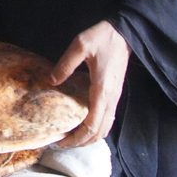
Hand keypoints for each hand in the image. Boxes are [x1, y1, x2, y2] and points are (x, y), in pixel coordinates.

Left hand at [50, 20, 129, 147]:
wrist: (125, 33)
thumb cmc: (103, 38)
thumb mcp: (80, 45)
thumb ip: (65, 64)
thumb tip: (51, 81)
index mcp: (102, 91)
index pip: (92, 126)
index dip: (77, 138)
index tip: (60, 142)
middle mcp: (111, 99)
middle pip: (99, 133)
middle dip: (81, 142)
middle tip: (62, 143)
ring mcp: (115, 98)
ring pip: (105, 128)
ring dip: (90, 137)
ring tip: (71, 137)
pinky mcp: (115, 94)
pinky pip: (107, 119)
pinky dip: (96, 128)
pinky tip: (83, 124)